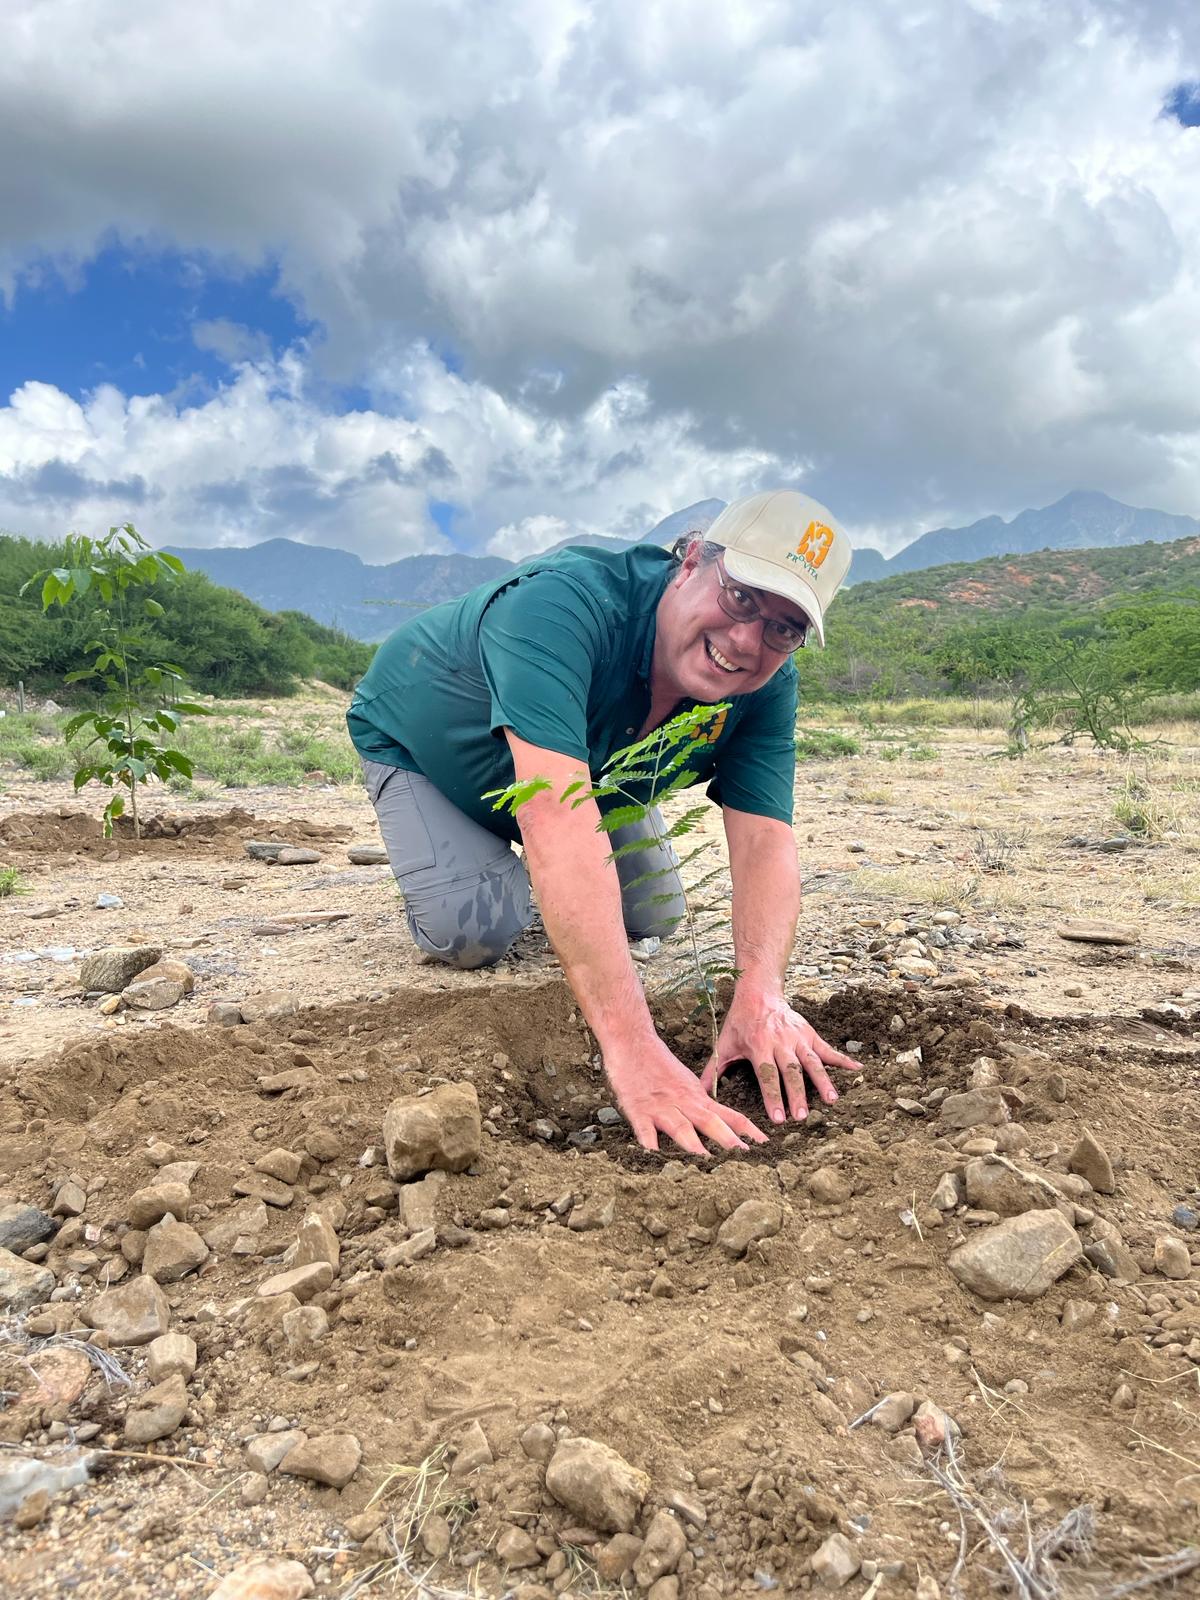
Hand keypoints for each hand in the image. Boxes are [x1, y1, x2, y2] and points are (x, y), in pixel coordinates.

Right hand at [605, 1036, 768, 1156]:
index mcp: (698, 1098)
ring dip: (694, 1145)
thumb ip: (701, 1105)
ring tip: (706, 1161)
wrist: (633, 1041)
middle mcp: (684, 1103)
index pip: (731, 1115)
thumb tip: (719, 1127)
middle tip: (745, 1157)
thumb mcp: (686, 1083)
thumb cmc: (659, 1063)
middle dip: (728, 1141)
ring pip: (681, 1128)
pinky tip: (654, 1156)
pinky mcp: (638, 1110)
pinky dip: (650, 1144)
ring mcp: (661, 1107)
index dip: (749, 1131)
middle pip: (711, 1123)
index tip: (766, 1145)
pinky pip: (645, 1131)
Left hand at [700, 988, 863, 1124]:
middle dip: (797, 1095)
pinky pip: (827, 1049)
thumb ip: (713, 1071)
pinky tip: (858, 1069)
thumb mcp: (723, 1044)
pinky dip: (843, 1059)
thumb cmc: (740, 1022)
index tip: (778, 1118)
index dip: (773, 1097)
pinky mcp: (810, 1034)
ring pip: (812, 1062)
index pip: (767, 1075)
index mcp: (759, 1046)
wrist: (759, 991)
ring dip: (822, 1081)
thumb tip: (699, 1095)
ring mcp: (798, 1037)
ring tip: (831, 1101)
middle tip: (802, 1117)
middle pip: (791, 1071)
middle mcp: (781, 1042)